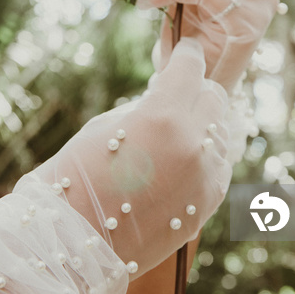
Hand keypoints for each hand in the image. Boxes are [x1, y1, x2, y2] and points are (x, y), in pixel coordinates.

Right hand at [30, 38, 230, 278]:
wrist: (73, 243)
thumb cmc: (78, 176)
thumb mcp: (108, 125)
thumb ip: (148, 106)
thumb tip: (171, 94)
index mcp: (163, 116)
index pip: (191, 68)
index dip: (186, 55)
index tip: (185, 51)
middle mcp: (192, 144)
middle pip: (213, 96)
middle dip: (196, 88)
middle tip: (179, 92)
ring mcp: (204, 176)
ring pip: (222, 130)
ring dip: (203, 122)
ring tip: (179, 128)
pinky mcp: (207, 203)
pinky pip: (221, 164)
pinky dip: (208, 154)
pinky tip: (186, 157)